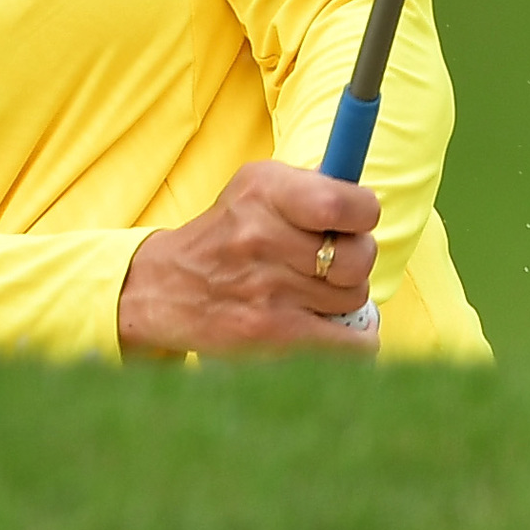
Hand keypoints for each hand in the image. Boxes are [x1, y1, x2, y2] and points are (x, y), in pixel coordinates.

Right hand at [117, 158, 379, 358]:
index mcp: (263, 190)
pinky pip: (354, 342)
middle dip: (354, 262)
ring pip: (355, 298)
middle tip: (327, 264)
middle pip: (359, 257)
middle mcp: (261, 234)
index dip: (362, 216)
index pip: (345, 203)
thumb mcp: (254, 191)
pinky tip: (330, 327)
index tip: (350, 224)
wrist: (163, 289)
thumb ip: (312, 188)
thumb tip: (366, 202)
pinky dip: (354, 340)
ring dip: (341, 299)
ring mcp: (267, 286)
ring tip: (309, 293)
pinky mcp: (273, 332)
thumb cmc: (226, 238)